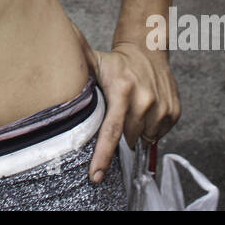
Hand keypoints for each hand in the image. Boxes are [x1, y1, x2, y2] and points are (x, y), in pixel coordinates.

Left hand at [77, 35, 180, 182]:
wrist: (148, 49)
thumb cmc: (116, 62)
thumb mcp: (93, 62)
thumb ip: (73, 68)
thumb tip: (50, 65)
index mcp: (122, 90)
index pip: (111, 129)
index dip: (103, 155)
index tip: (96, 175)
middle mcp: (145, 100)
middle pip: (128, 138)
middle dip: (118, 138)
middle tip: (114, 120)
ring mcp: (162, 107)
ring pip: (145, 138)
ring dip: (135, 133)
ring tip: (129, 112)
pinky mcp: (174, 111)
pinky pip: (158, 133)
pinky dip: (149, 129)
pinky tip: (143, 112)